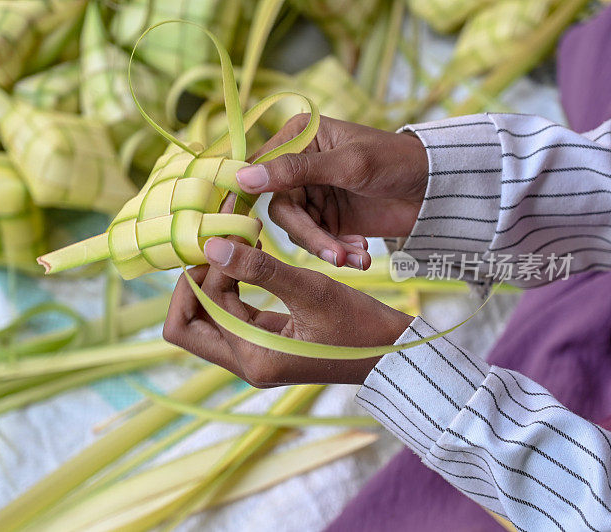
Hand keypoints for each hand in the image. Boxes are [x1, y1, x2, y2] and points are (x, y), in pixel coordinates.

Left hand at [163, 237, 412, 386]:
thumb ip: (260, 268)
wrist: (394, 354)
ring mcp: (253, 356)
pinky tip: (249, 256)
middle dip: (192, 282)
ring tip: (233, 243)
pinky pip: (229, 315)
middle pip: (186, 325)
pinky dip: (230, 287)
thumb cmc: (361, 326)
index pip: (200, 309)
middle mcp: (246, 363)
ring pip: (205, 318)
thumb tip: (212, 244)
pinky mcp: (264, 345)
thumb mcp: (311, 290)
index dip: (208, 267)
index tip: (232, 232)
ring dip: (211, 281)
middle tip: (214, 244)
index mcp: (254, 358)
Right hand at [238, 114, 427, 268]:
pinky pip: (317, 242)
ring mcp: (312, 196)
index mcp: (299, 138)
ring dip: (326, 247)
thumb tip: (242, 176)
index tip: (240, 222)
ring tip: (357, 257)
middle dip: (309, 235)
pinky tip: (361, 253)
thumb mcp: (347, 164)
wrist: (436, 190)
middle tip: (336, 255)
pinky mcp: (327, 220)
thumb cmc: (395, 161)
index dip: (247, 194)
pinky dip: (337, 251)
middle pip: (280, 209)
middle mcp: (299, 167)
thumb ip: (294, 170)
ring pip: (298, 231)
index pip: (260, 168)